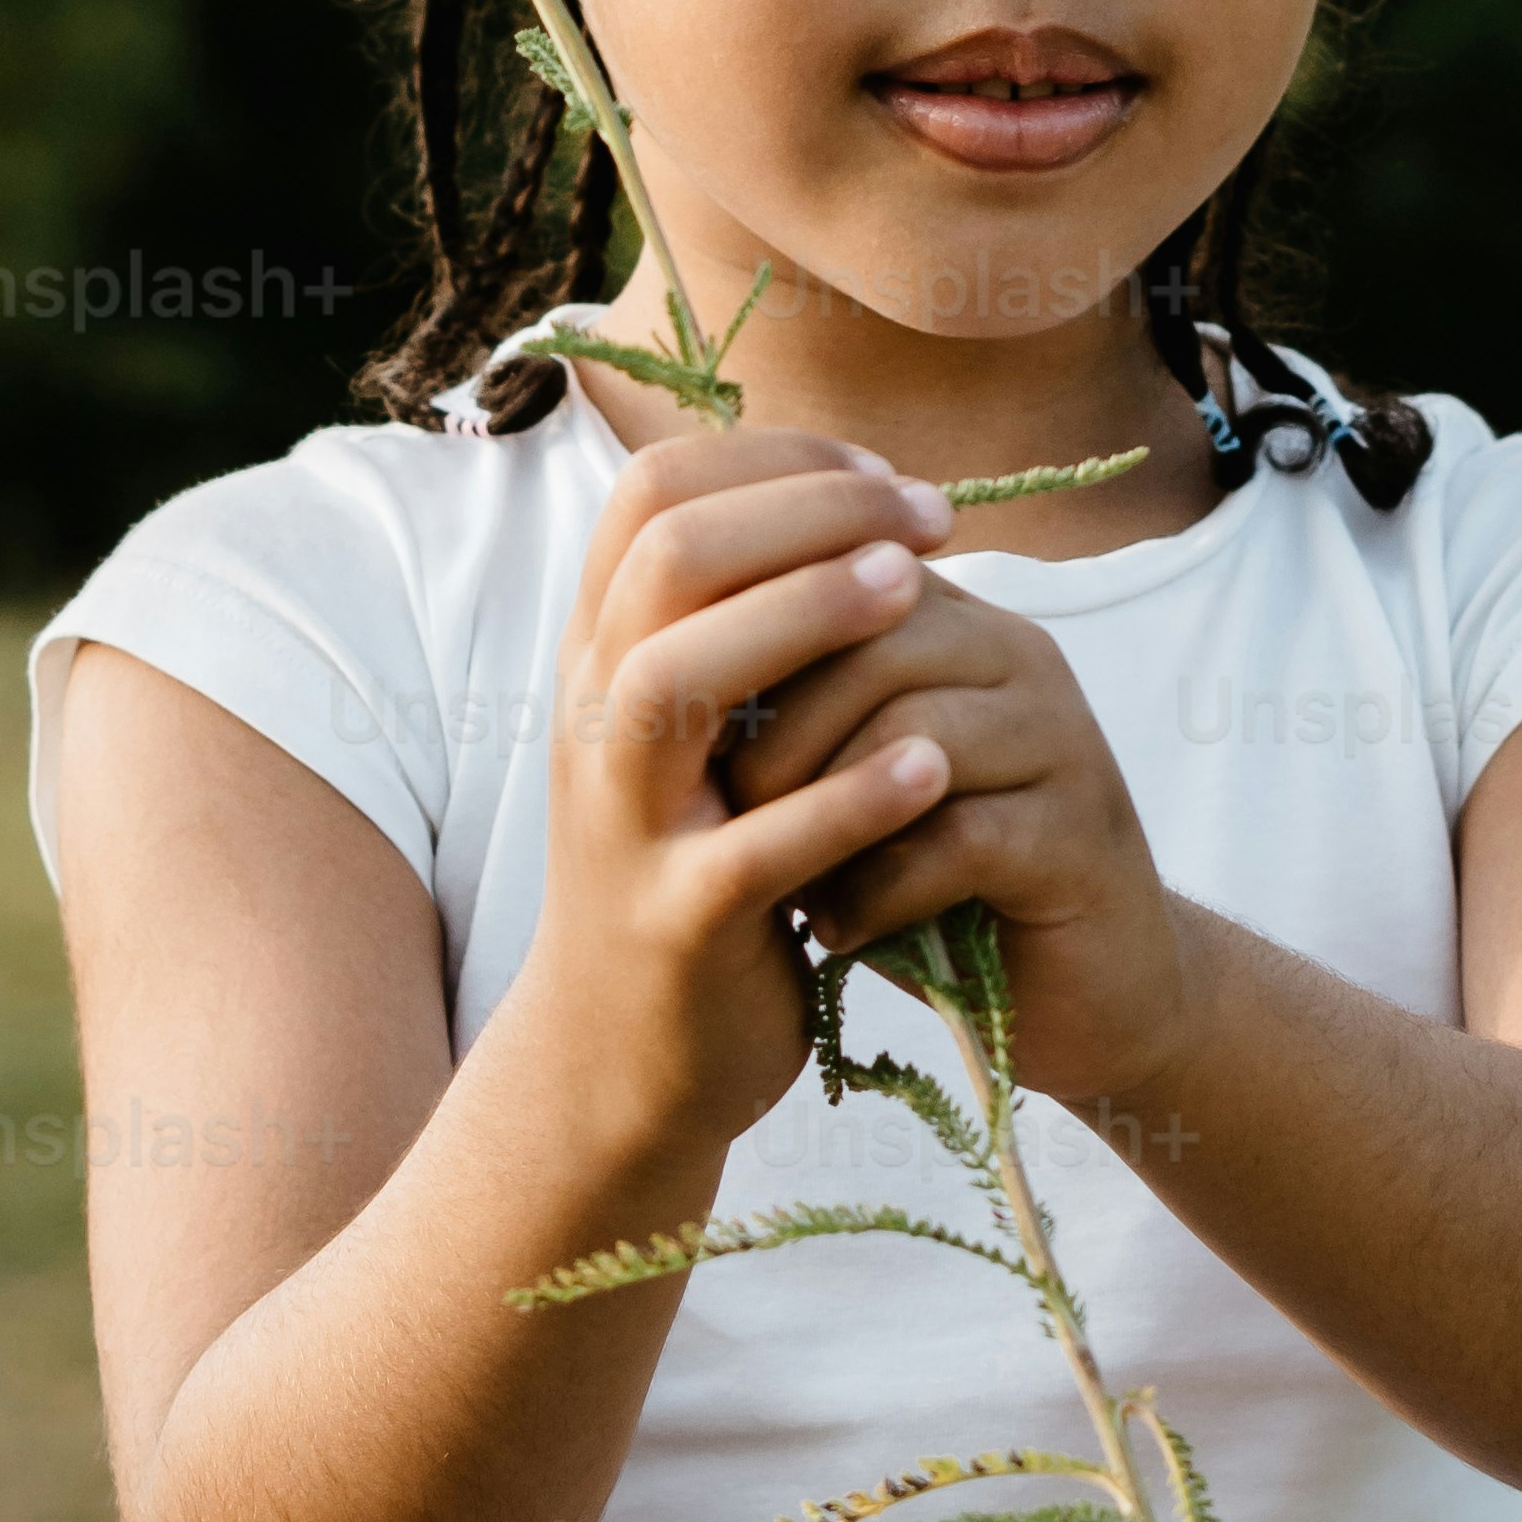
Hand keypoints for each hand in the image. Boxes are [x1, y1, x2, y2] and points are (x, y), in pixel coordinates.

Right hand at [523, 430, 963, 1163]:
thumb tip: (846, 497)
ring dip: (803, 616)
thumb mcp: (686, 736)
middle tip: (928, 520)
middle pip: (668, 558)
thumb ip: (733, 627)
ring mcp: (624, 823)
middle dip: (809, 514)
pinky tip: (929, 769)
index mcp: (600, 658)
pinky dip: (846, 799)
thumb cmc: (686, 868)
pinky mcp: (678, 923)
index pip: (654, 494)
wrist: (620, 1059)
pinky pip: (756, 847)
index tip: (882, 476)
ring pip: (676, 679)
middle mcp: (591, 721)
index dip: (774, 461)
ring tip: (916, 593)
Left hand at [718, 570, 1195, 1117]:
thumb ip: (792, 700)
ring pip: (913, 728)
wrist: (1078, 995)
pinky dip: (878, 888)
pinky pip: (957, 834)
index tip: (682, 727)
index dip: (743, 635)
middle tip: (726, 811)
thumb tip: (646, 649)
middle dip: (774, 728)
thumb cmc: (938, 879)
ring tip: (781, 876)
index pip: (830, 560)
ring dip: (822, 811)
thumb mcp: (851, 777)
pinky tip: (840, 929)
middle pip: (868, 633)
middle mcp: (1014, 655)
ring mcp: (1059, 739)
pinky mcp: (1080, 837)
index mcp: (950, 618)